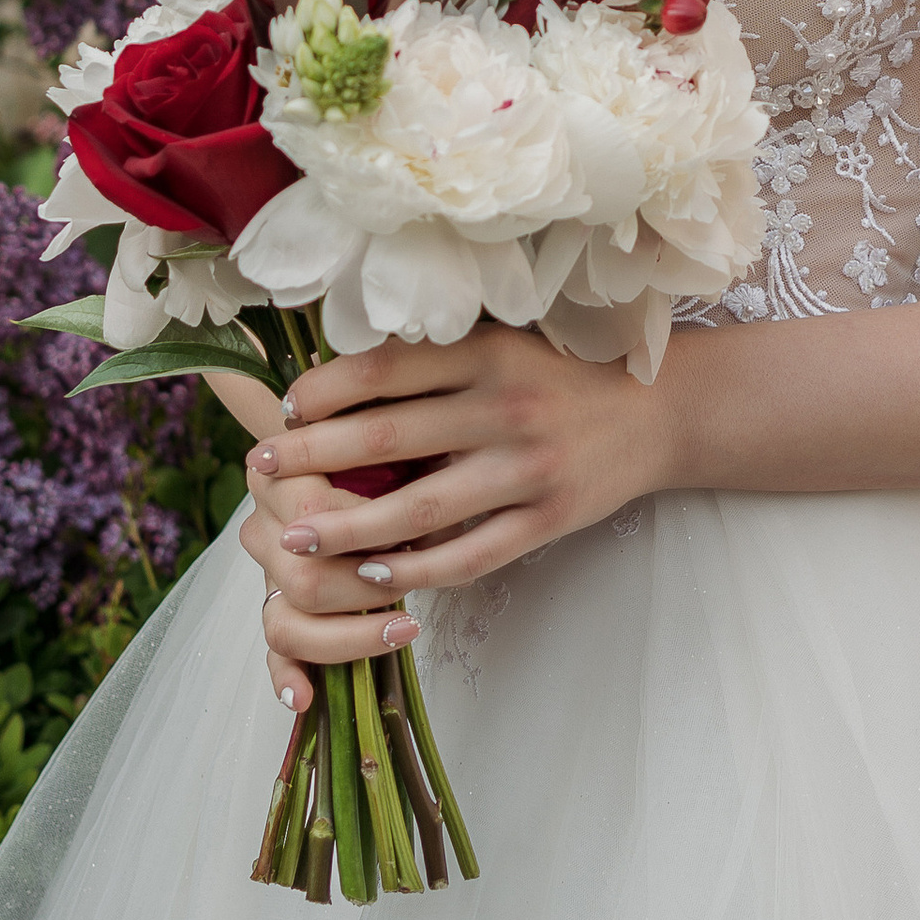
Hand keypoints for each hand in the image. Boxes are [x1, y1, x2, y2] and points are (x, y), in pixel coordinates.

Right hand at [234, 458, 419, 721]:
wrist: (343, 451)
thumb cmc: (377, 446)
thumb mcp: (389, 442)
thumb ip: (400, 468)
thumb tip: (441, 526)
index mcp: (276, 473)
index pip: (311, 512)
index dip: (366, 527)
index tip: (414, 527)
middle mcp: (262, 527)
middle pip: (304, 577)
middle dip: (367, 588)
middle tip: (416, 580)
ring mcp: (266, 574)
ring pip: (286, 622)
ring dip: (348, 636)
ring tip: (401, 631)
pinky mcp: (277, 608)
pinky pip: (274, 651)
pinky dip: (287, 677)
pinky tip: (305, 697)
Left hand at [237, 323, 676, 709]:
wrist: (659, 413)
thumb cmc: (559, 376)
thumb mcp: (504, 345)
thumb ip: (436, 363)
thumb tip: (337, 384)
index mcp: (489, 353)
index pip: (386, 370)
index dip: (325, 389)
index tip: (284, 406)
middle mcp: (505, 408)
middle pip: (389, 439)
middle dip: (313, 457)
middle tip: (261, 469)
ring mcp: (528, 470)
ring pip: (419, 510)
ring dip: (347, 527)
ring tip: (296, 536)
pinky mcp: (548, 521)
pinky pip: (470, 555)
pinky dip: (418, 570)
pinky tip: (374, 575)